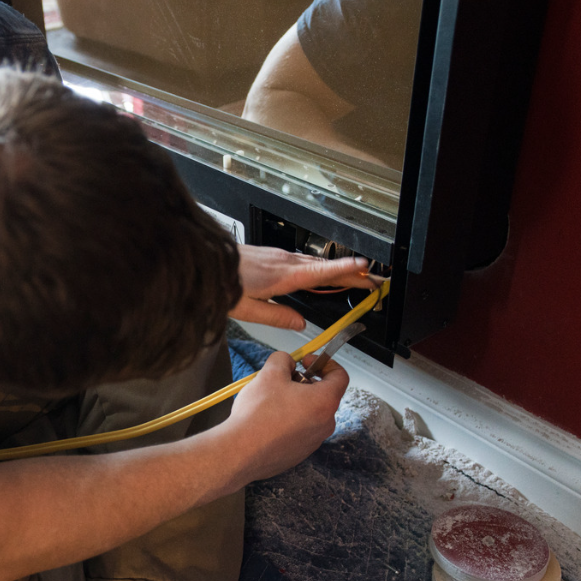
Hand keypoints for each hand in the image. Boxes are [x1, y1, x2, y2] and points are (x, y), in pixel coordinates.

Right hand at [222, 351, 348, 483]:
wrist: (240, 452)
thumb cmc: (258, 414)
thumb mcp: (270, 373)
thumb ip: (283, 360)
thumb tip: (287, 363)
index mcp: (324, 402)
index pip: (340, 376)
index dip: (325, 363)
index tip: (306, 362)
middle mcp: (325, 424)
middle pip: (323, 395)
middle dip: (305, 383)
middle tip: (283, 381)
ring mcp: (313, 442)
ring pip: (309, 413)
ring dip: (295, 403)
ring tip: (270, 402)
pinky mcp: (299, 453)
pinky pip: (298, 431)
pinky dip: (287, 422)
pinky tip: (266, 421)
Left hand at [230, 244, 380, 329]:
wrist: (204, 262)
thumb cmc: (221, 284)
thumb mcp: (248, 310)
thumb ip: (277, 317)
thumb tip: (300, 323)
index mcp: (282, 276)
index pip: (321, 273)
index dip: (345, 272)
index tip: (366, 269)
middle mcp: (284, 263)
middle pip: (326, 269)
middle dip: (353, 274)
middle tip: (375, 280)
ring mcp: (279, 257)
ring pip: (316, 264)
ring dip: (339, 271)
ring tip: (359, 278)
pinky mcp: (273, 256)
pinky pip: (304, 262)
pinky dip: (322, 268)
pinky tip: (325, 274)